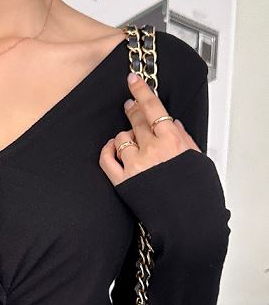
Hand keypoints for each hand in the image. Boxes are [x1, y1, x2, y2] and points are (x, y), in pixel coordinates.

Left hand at [99, 70, 199, 188]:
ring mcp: (136, 166)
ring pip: (122, 138)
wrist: (189, 225)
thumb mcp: (198, 160)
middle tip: (130, 106)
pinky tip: (112, 148)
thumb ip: (184, 139)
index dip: (141, 90)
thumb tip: (175, 124)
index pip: (152, 107)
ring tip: (131, 141)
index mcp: (172, 140)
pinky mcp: (124, 183)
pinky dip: (108, 151)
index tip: (133, 80)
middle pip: (136, 120)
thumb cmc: (197, 195)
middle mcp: (152, 149)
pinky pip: (107, 160)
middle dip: (132, 109)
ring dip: (125, 136)